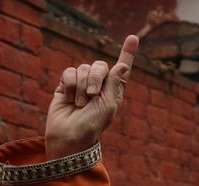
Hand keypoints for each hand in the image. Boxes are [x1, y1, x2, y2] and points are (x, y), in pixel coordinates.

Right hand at [45, 34, 137, 158]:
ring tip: (79, 104)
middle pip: (99, 65)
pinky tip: (69, 99)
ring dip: (81, 86)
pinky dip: (70, 85)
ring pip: (83, 68)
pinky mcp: (65, 85)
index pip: (121, 68)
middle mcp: (98, 85)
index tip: (133, 38)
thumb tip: (122, 65)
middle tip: (91, 96)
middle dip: (95, 78)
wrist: (69, 135)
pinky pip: (69, 72)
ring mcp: (81, 84)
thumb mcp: (108, 104)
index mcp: (113, 91)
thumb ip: (115, 83)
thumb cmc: (92, 124)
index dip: (127, 53)